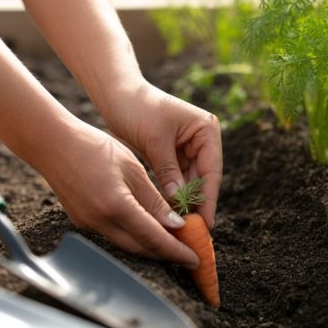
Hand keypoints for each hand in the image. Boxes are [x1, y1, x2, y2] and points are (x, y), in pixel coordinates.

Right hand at [35, 116, 199, 267]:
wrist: (53, 143)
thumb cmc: (95, 148)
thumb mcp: (132, 168)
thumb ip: (154, 200)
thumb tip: (177, 225)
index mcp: (117, 206)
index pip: (154, 238)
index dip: (177, 251)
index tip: (195, 259)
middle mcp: (101, 222)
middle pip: (141, 249)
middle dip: (167, 255)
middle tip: (189, 256)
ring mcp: (88, 225)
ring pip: (127, 245)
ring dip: (151, 248)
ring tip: (174, 245)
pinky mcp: (82, 222)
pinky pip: (114, 236)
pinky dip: (134, 238)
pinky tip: (147, 232)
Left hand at [99, 81, 222, 228]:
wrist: (115, 95)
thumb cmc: (137, 109)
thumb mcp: (155, 141)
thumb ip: (169, 172)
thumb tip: (179, 205)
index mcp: (206, 129)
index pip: (211, 170)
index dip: (208, 198)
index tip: (206, 222)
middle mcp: (203, 139)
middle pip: (204, 179)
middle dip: (198, 204)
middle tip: (194, 232)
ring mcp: (189, 148)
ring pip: (191, 183)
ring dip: (185, 203)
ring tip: (182, 228)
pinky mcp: (174, 155)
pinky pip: (178, 180)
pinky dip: (174, 195)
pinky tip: (170, 214)